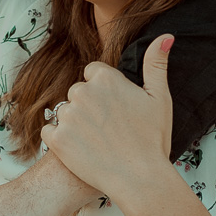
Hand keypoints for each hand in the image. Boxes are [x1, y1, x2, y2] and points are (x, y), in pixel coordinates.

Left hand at [40, 34, 173, 201]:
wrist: (140, 179)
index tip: (117, 111)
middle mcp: (82, 91)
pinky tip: (81, 150)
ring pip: (64, 111)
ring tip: (97, 142)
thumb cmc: (153, 139)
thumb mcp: (159, 97)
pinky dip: (61, 140)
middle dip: (89, 107)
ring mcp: (67, 115)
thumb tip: (166, 36)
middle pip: (77, 92)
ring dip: (75, 123)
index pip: (93, 74)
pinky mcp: (56, 138)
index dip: (105, 92)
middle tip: (110, 130)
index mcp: (104, 77)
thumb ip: (156, 62)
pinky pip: (50, 131)